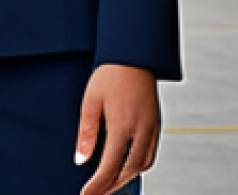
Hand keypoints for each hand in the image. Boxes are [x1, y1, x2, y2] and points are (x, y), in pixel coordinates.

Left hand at [75, 63, 160, 194]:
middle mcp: (141, 131)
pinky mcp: (156, 124)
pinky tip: (127, 166)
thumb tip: (80, 160)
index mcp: (122, 126)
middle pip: (128, 171)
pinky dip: (138, 166)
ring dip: (127, 177)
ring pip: (143, 165)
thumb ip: (86, 133)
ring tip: (109, 183)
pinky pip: (150, 154)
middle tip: (97, 193)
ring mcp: (152, 128)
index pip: (110, 167)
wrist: (133, 56)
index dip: (98, 185)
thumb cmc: (109, 75)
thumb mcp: (91, 101)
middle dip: (112, 186)